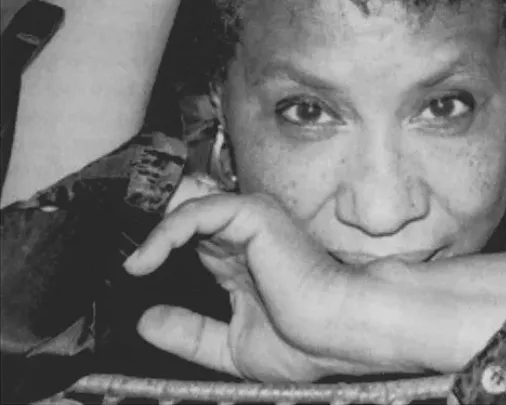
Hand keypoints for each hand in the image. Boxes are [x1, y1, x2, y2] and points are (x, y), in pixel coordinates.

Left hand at [123, 175, 378, 381]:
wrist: (340, 330)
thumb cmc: (307, 341)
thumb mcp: (232, 347)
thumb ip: (190, 334)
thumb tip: (146, 322)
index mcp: (242, 262)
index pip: (189, 242)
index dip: (156, 252)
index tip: (125, 274)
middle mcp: (244, 236)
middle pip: (182, 219)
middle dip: (144, 235)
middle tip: (113, 259)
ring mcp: (250, 221)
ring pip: (185, 210)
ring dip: (149, 231)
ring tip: (126, 262)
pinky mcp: (252, 214)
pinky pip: (195, 213)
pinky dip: (164, 233)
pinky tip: (143, 260)